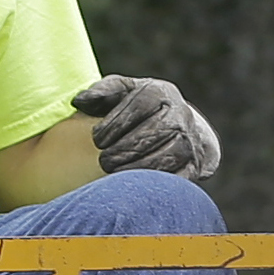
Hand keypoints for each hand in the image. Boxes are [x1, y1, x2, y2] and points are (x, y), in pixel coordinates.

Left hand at [73, 73, 220, 183]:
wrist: (183, 128)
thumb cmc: (141, 109)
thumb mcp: (123, 92)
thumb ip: (101, 91)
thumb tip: (78, 101)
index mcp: (160, 92)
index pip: (137, 106)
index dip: (112, 125)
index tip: (96, 139)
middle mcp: (180, 114)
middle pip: (149, 134)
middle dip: (121, 150)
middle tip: (104, 160)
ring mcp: (190, 141)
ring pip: (162, 159)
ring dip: (134, 168)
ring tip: (114, 172)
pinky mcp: (195, 166)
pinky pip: (174, 178)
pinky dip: (151, 182)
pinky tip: (133, 182)